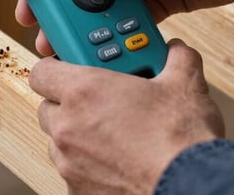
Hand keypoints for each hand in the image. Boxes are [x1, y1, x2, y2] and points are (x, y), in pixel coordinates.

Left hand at [30, 39, 224, 193]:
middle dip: (68, 101)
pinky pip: (72, 170)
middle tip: (99, 99)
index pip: (42, 71)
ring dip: (77, 133)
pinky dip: (87, 164)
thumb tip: (176, 52)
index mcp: (84, 92)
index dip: (57, 67)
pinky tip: (116, 159)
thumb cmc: (181, 141)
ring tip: (111, 131)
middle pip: (48, 106)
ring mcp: (70, 163)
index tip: (74, 68)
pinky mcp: (78, 190)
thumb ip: (175, 58)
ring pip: (58, 141)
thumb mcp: (185, 84)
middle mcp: (68, 127)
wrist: (191, 186)